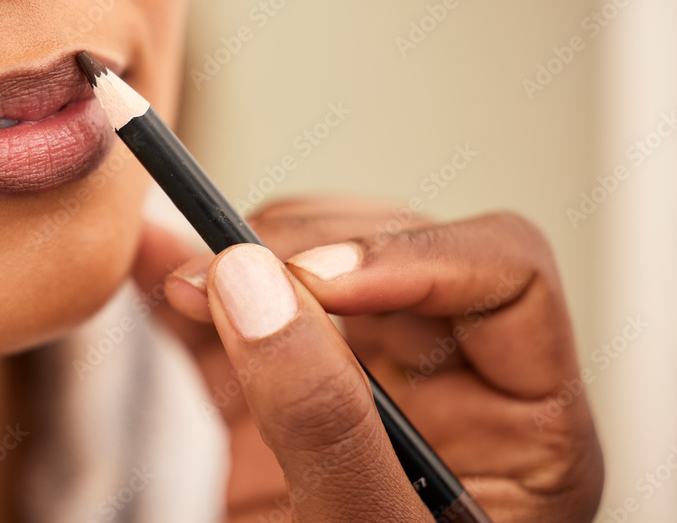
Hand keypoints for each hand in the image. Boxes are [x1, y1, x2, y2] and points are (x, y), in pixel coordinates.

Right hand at [134, 198, 602, 521]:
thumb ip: (324, 422)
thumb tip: (253, 285)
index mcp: (522, 415)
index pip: (504, 274)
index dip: (414, 254)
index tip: (320, 279)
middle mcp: (446, 380)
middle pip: (392, 254)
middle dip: (304, 256)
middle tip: (231, 283)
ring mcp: (356, 377)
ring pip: (312, 262)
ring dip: (243, 263)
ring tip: (185, 285)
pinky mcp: (277, 388)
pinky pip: (238, 310)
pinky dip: (189, 284)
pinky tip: (155, 263)